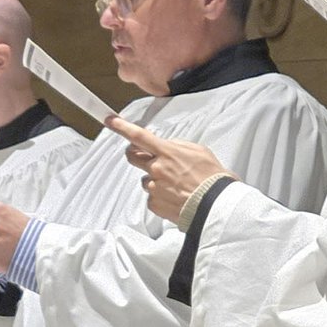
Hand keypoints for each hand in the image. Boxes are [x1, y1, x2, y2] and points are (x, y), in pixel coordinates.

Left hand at [110, 116, 227, 222]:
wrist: (216, 206)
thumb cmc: (212, 178)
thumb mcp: (199, 151)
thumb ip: (178, 146)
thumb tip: (167, 146)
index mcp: (167, 152)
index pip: (139, 136)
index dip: (121, 127)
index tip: (110, 120)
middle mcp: (156, 169)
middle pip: (133, 157)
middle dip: (134, 154)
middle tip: (145, 156)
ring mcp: (153, 187)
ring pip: (145, 179)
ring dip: (155, 179)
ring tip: (175, 186)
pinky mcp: (154, 204)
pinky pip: (151, 197)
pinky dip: (160, 196)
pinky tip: (175, 197)